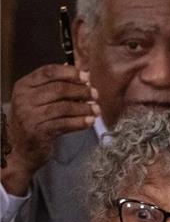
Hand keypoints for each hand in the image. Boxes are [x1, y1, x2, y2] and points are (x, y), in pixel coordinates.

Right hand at [2, 64, 98, 194]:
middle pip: (59, 88)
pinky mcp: (39, 131)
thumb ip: (56, 86)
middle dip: (81, 91)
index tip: (87, 76)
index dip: (70, 72)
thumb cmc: (36, 121)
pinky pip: (65, 124)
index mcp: (24, 85)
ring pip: (64, 107)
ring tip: (96, 110)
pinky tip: (90, 121)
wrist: (21, 149)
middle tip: (95, 95)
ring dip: (84, 108)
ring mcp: (30, 115)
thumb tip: (83, 73)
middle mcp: (24, 98)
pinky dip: (80, 122)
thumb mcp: (39, 100)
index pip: (48, 72)